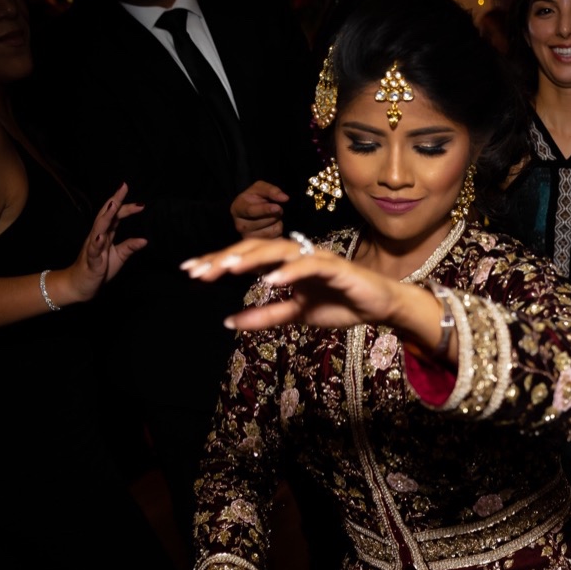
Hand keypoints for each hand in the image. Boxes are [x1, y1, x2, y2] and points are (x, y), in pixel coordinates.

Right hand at [61, 182, 145, 303]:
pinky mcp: (91, 261)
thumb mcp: (119, 256)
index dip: (126, 208)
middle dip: (114, 201)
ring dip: (106, 216)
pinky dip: (97, 243)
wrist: (80, 286)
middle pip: (106, 216)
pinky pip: (93, 251)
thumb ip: (129, 246)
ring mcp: (92, 248)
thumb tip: (145, 239)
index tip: (141, 202)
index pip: (115, 217)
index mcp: (105, 235)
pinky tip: (101, 237)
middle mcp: (97, 237)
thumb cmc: (99, 269)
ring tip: (113, 204)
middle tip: (123, 187)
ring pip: (98, 228)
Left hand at [181, 236, 412, 333]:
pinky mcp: (334, 265)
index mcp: (284, 263)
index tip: (191, 271)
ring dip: (251, 258)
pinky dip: (289, 271)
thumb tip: (228, 321)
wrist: (379, 307)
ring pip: (277, 250)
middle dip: (225, 258)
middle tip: (197, 270)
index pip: (245, 258)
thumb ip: (265, 316)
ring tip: (226, 268)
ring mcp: (314, 257)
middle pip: (254, 248)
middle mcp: (296, 254)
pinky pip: (308, 264)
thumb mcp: (295, 315)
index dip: (218, 262)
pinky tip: (269, 280)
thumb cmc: (340, 305)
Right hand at [231, 180, 289, 238]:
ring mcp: (249, 237)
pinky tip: (272, 227)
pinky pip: (277, 239)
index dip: (265, 209)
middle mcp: (241, 225)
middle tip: (273, 209)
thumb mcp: (260, 188)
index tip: (278, 207)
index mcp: (237, 209)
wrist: (253, 211)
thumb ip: (271, 190)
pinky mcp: (259, 245)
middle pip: (266, 221)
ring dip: (278, 222)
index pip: (252, 211)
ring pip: (273, 230)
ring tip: (271, 218)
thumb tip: (284, 197)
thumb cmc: (254, 199)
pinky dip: (279, 232)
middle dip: (275, 214)